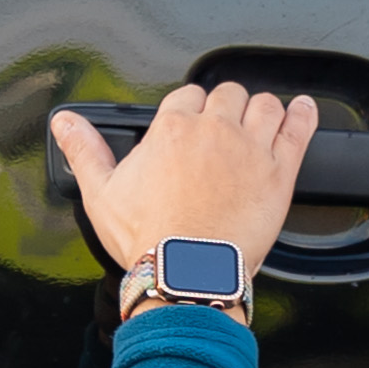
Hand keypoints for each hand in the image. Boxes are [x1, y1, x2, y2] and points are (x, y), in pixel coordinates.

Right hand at [48, 82, 320, 286]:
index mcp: (172, 129)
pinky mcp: (279, 172)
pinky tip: (303, 110)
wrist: (187, 273)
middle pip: (227, 94)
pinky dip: (303, 115)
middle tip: (223, 130)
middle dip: (225, 107)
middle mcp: (214, 130)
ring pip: (264, 104)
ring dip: (261, 109)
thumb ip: (84, 150)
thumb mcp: (101, 192)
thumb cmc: (147, 239)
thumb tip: (65, 124)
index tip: (190, 124)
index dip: (189, 109)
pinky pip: (298, 129)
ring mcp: (250, 148)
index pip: (186, 95)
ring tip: (260, 120)